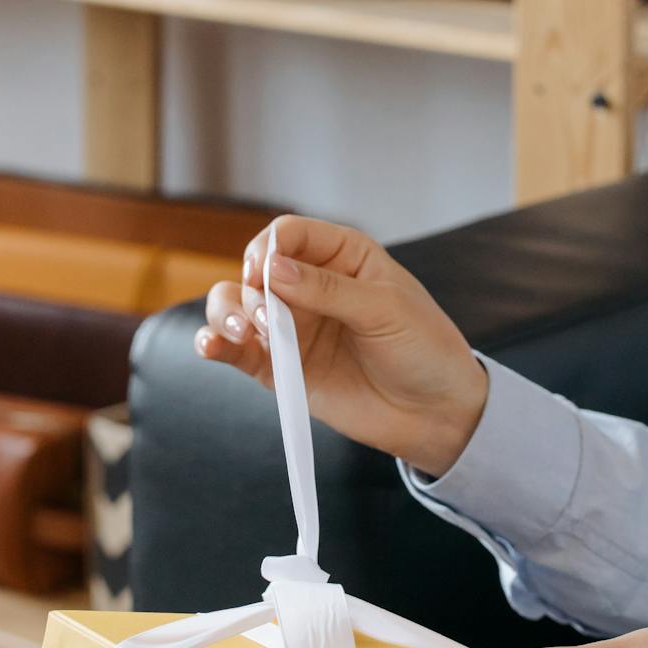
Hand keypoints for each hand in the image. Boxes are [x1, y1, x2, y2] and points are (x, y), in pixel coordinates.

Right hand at [195, 214, 490, 477]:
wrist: (436, 414)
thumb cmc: (424, 350)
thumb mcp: (385, 310)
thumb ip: (328, 290)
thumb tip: (273, 269)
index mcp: (342, 256)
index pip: (287, 234)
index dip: (268, 248)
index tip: (264, 274)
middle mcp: (309, 286)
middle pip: (254, 269)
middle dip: (250, 290)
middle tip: (267, 319)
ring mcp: (292, 327)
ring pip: (235, 305)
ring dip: (227, 314)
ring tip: (241, 333)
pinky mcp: (280, 368)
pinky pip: (237, 350)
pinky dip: (216, 345)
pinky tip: (211, 346)